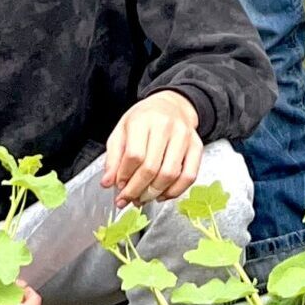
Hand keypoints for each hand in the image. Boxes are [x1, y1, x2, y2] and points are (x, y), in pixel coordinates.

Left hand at [102, 90, 201, 206]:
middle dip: (137, 190)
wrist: (172, 104)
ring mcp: (184, 136)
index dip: (124, 176)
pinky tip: (162, 195)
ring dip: (154, 193)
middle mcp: (166, 126)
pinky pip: (189, 175)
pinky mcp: (196, 146)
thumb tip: (107, 183)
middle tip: (128, 199)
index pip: (134, 155)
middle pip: (151, 168)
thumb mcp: (121, 131)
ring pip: (170, 174)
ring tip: (143, 198)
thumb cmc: (144, 119)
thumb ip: (113, 157)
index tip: (118, 186)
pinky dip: (175, 191)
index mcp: (142, 120)